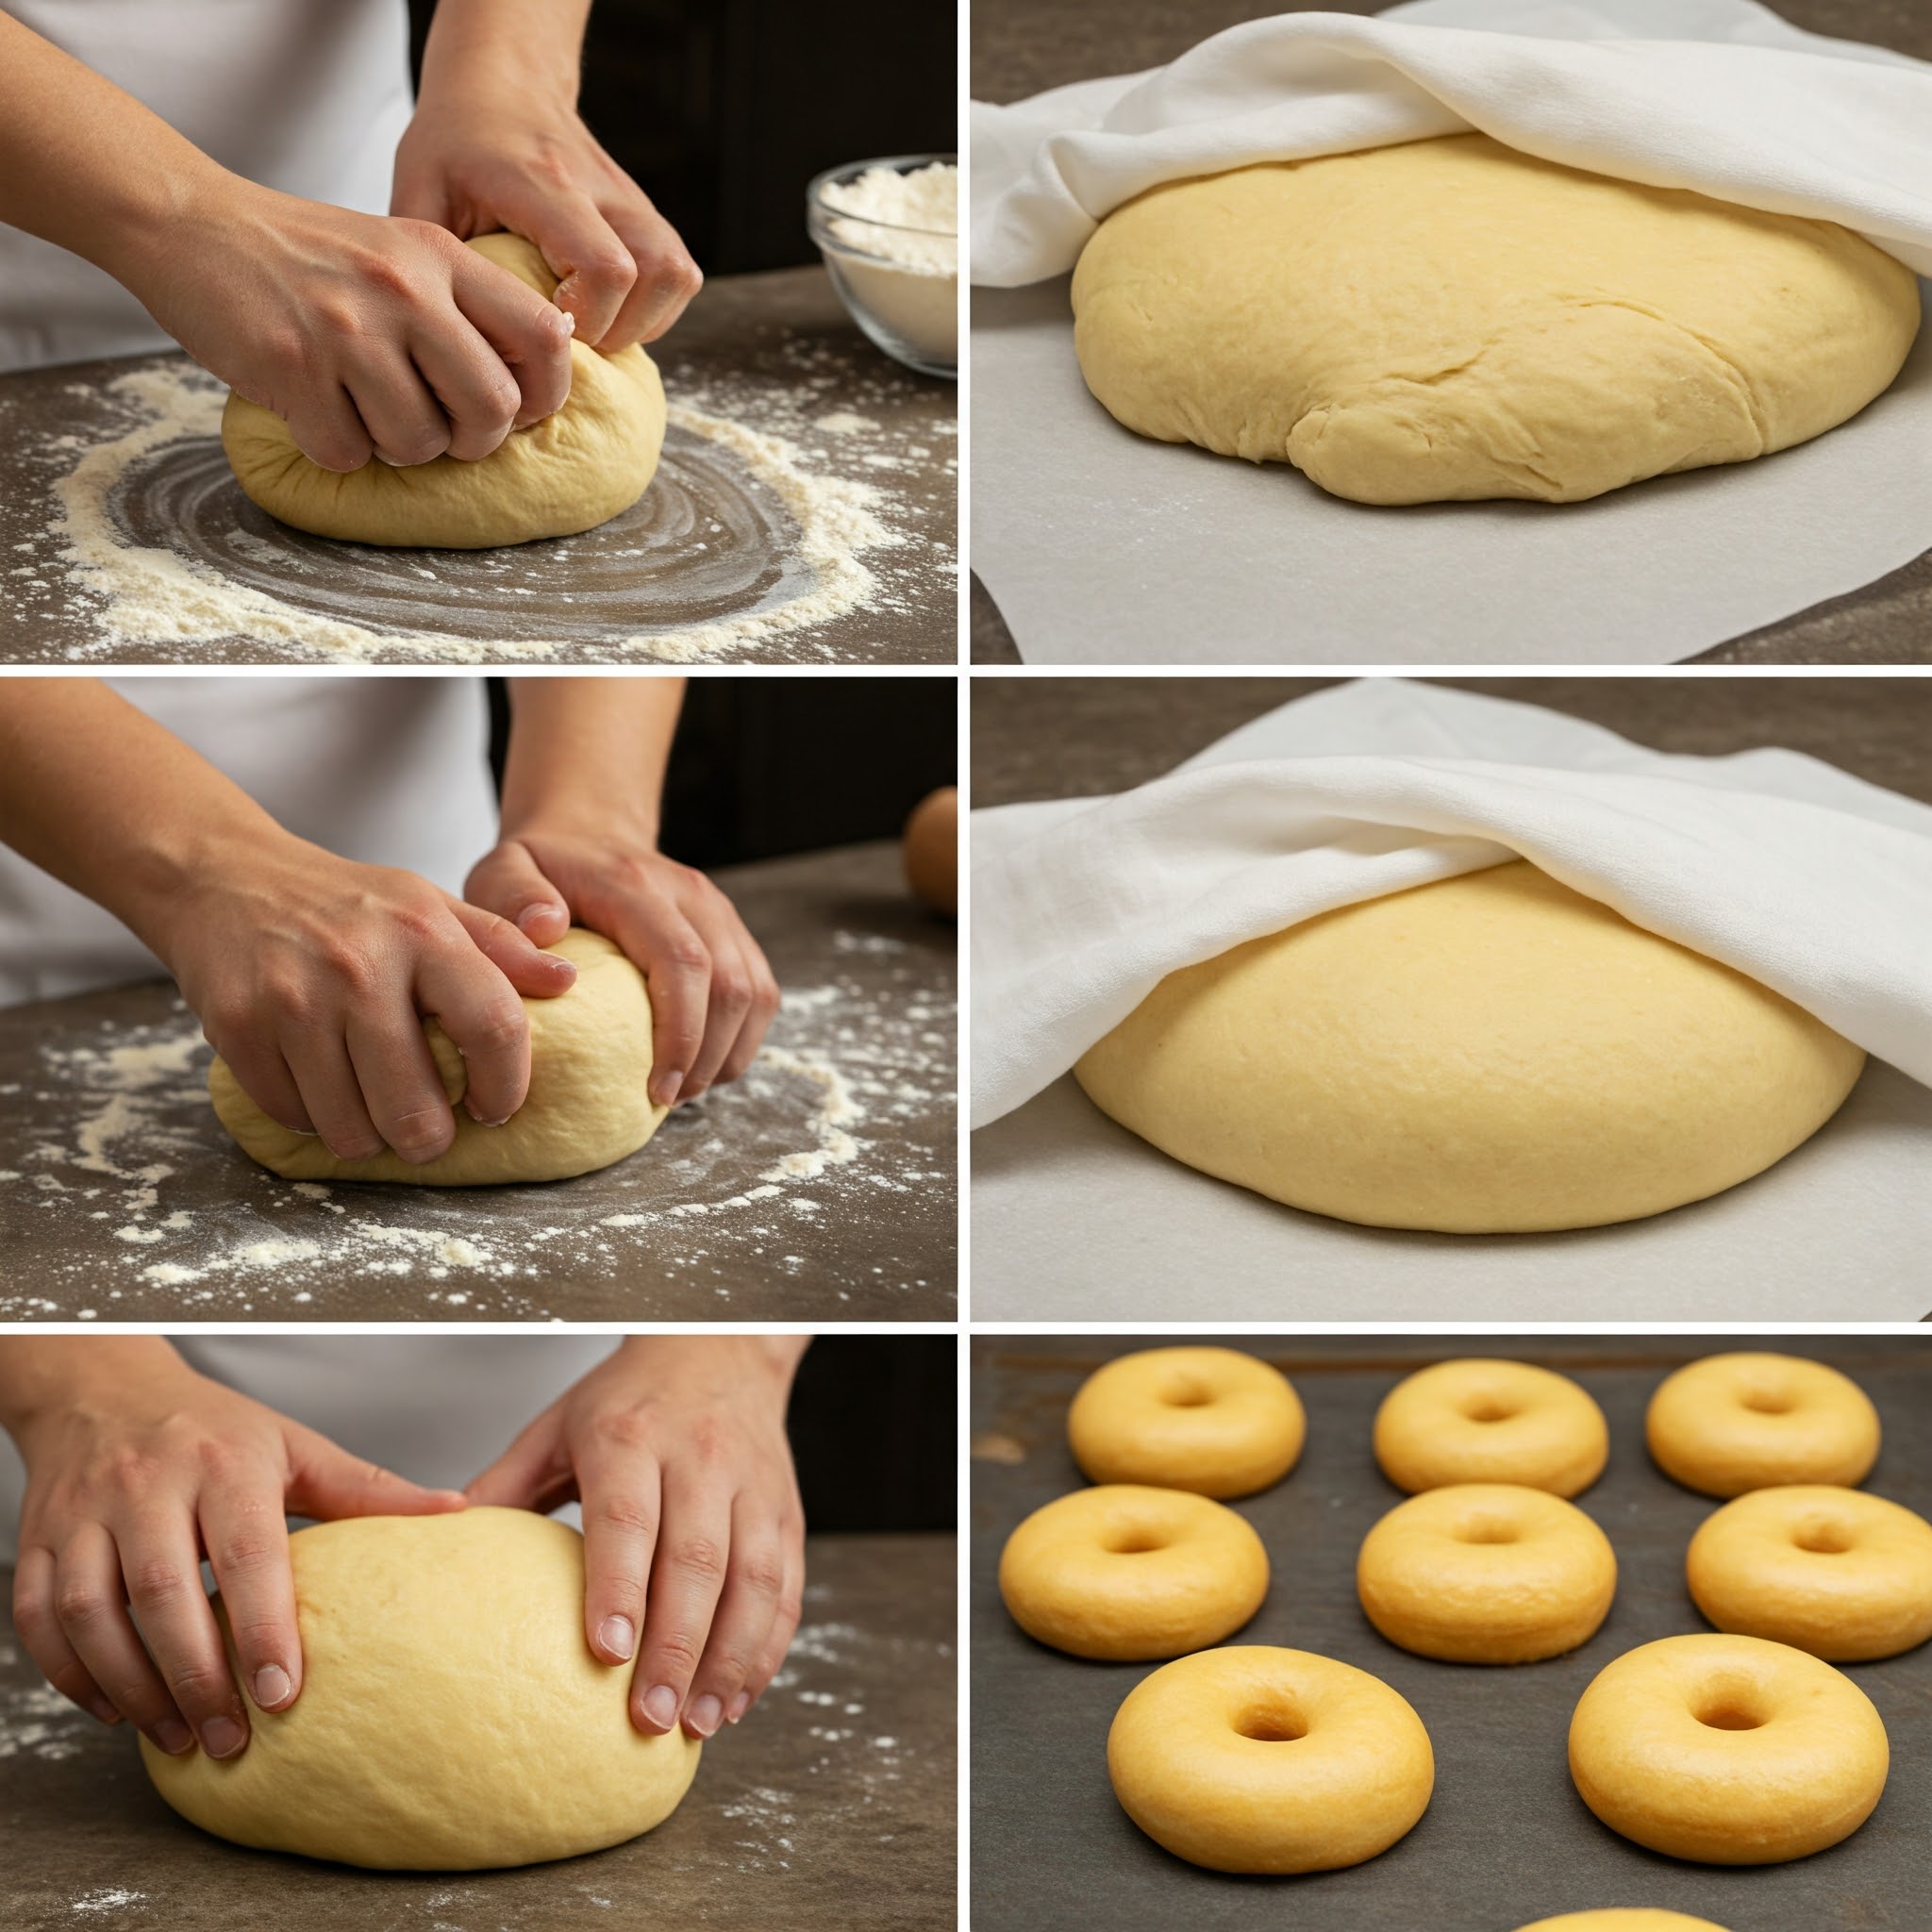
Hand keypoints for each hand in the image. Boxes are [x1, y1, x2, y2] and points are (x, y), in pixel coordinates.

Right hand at [5, 1341, 464, 1759]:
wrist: (105, 1388)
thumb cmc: (214, 1428)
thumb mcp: (294, 1446)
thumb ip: (368, 1487)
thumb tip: (457, 1512)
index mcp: (224, 1460)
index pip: (246, 1551)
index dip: (264, 1626)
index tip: (286, 1693)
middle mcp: (148, 1484)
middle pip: (164, 1594)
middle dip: (198, 1679)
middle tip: (234, 1739)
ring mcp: (83, 1513)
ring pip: (94, 1614)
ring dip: (135, 1688)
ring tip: (181, 1737)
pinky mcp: (38, 1540)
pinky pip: (42, 1619)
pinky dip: (73, 1675)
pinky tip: (117, 1707)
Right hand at [114, 179, 574, 470]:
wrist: (192, 223)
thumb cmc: (307, 255)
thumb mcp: (398, 253)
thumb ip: (462, 306)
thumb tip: (526, 391)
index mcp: (441, 259)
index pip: (544, 336)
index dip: (544, 393)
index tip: (515, 409)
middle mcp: (403, 290)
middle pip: (491, 409)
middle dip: (471, 440)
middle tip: (440, 429)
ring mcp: (347, 330)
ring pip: (420, 443)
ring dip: (396, 448)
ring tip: (365, 408)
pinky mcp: (293, 367)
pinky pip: (347, 453)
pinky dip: (334, 447)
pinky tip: (314, 407)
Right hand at [150, 831, 577, 1163]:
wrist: (225, 877)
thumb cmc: (345, 904)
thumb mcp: (429, 906)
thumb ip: (501, 946)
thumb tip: (567, 980)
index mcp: (423, 933)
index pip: (494, 1025)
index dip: (507, 1084)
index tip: (496, 1107)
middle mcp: (360, 967)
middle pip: (416, 1103)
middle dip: (431, 1139)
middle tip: (430, 1134)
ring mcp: (293, 1000)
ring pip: (351, 1126)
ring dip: (368, 1136)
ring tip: (372, 1108)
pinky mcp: (237, 1027)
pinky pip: (293, 1115)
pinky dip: (312, 1118)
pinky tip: (320, 1086)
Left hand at [393, 85, 701, 350]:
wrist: (501, 86)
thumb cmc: (455, 146)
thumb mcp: (419, 196)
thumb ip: (434, 268)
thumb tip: (450, 344)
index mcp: (545, 183)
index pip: (606, 268)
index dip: (589, 318)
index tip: (548, 329)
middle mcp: (603, 188)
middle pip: (659, 274)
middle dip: (620, 329)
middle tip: (572, 340)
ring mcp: (633, 200)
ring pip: (678, 277)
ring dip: (644, 321)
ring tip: (595, 330)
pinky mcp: (647, 214)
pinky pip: (678, 276)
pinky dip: (654, 309)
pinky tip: (611, 313)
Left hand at [465, 830, 779, 1110]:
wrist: (585, 835)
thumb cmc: (538, 871)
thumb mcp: (500, 872)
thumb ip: (511, 898)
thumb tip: (547, 930)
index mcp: (636, 883)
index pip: (683, 961)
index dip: (681, 1033)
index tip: (656, 1090)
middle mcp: (691, 894)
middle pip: (731, 986)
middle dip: (706, 1057)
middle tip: (666, 1101)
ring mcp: (720, 912)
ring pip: (755, 994)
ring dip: (726, 1053)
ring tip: (682, 1090)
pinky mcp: (734, 933)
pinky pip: (760, 994)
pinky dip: (738, 1040)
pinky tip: (701, 1066)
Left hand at [467, 1338, 806, 1738]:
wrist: (718, 1350)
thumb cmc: (627, 1400)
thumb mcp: (555, 1427)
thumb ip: (503, 1486)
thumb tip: (433, 1555)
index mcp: (631, 1438)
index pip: (628, 1517)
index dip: (620, 1587)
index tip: (607, 1654)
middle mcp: (700, 1459)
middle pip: (697, 1560)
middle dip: (677, 1647)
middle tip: (649, 1719)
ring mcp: (753, 1485)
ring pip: (753, 1579)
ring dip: (730, 1658)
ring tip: (698, 1723)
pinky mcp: (786, 1510)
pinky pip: (786, 1585)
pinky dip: (767, 1647)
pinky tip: (737, 1695)